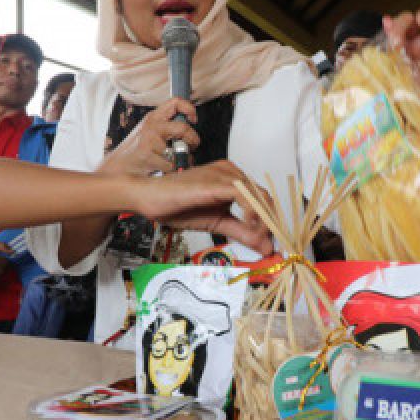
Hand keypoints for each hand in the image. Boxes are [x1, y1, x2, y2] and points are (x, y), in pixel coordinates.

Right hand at [99, 98, 199, 176]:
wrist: (118, 167)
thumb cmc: (136, 151)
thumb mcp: (150, 132)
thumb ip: (167, 127)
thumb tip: (190, 131)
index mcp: (153, 117)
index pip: (176, 102)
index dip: (190, 109)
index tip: (194, 119)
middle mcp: (152, 125)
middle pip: (183, 127)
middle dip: (193, 139)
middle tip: (193, 146)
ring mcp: (149, 140)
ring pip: (179, 150)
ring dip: (182, 159)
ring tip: (176, 162)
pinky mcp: (147, 155)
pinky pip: (171, 164)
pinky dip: (172, 170)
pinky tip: (166, 170)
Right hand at [132, 160, 273, 255]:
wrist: (148, 198)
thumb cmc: (175, 206)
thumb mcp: (217, 224)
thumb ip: (242, 233)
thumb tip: (264, 247)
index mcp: (231, 179)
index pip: (261, 199)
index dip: (270, 221)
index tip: (270, 242)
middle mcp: (231, 172)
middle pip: (264, 197)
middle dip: (270, 224)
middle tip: (269, 245)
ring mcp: (224, 174)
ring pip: (258, 196)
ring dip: (264, 221)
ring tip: (259, 240)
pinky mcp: (216, 182)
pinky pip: (244, 196)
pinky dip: (252, 213)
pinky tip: (250, 227)